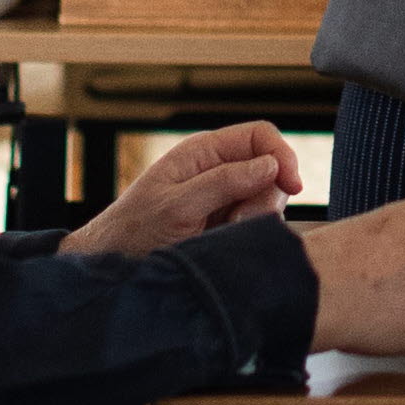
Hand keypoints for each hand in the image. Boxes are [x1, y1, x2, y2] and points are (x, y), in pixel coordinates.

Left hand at [58, 121, 300, 257]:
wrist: (112, 268)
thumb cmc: (132, 232)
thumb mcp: (176, 206)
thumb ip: (223, 182)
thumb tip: (270, 165)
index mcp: (202, 152)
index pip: (260, 136)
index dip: (282, 155)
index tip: (292, 185)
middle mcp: (216, 171)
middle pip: (271, 169)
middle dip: (266, 196)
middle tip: (238, 221)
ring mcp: (223, 199)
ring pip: (267, 199)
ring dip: (255, 219)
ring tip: (221, 235)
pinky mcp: (225, 225)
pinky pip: (256, 223)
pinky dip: (248, 234)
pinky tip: (223, 244)